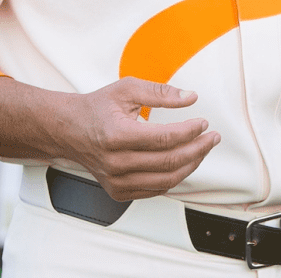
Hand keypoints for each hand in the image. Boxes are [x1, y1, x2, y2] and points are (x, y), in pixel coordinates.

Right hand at [60, 77, 219, 200]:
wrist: (68, 130)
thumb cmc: (96, 108)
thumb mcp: (127, 89)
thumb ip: (160, 92)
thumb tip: (190, 97)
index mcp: (117, 136)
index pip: (165, 139)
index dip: (189, 131)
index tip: (203, 123)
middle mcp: (116, 163)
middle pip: (169, 162)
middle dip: (198, 149)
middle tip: (212, 138)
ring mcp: (116, 181)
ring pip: (166, 179)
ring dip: (191, 165)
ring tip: (203, 149)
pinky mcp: (118, 191)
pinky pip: (155, 189)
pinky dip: (174, 177)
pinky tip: (185, 162)